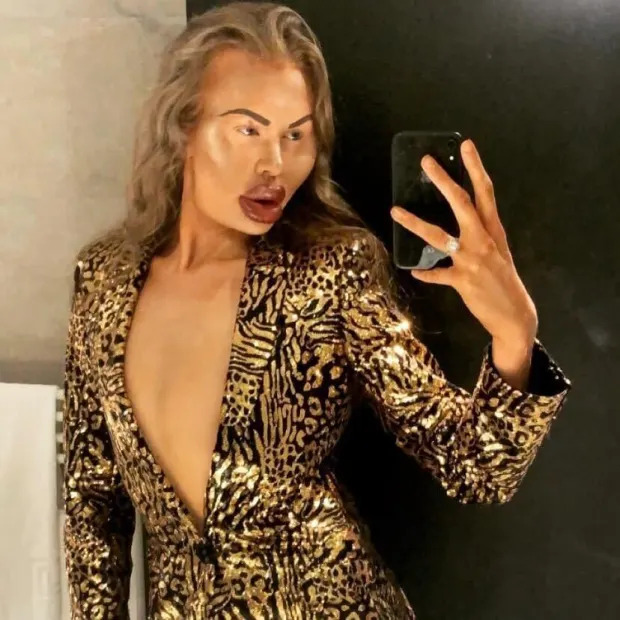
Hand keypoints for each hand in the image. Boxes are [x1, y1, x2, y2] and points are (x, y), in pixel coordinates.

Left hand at [390, 139, 537, 344]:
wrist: (515, 315)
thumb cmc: (504, 280)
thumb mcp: (498, 252)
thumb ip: (480, 234)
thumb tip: (463, 220)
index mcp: (494, 230)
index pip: (486, 193)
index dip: (476, 168)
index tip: (467, 146)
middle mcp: (484, 240)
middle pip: (462, 204)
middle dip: (444, 181)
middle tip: (426, 162)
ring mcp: (472, 260)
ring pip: (439, 236)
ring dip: (415, 223)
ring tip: (395, 211)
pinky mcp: (462, 281)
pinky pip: (437, 275)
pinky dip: (425, 273)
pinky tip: (414, 270)